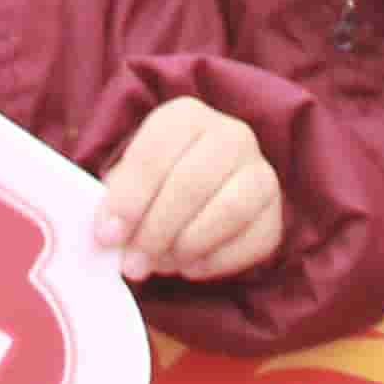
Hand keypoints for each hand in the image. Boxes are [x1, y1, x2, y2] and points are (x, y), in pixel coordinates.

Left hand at [91, 98, 281, 282]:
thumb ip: (117, 201)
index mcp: (186, 116)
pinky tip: (191, 267)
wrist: (203, 191)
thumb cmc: (156, 183)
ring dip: (188, 246)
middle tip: (133, 264)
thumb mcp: (129, 179)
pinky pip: (253, 240)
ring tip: (162, 264)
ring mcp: (260, 172)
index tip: (108, 236)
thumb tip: (110, 234)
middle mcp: (231, 135)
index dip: (128, 199)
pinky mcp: (275, 212)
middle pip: (192, 183)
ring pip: (230, 210)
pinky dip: (217, 261)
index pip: (155, 153)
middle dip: (156, 230)